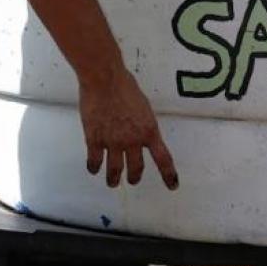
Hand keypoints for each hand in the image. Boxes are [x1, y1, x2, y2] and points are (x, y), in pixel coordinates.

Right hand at [79, 68, 179, 189]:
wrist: (104, 80)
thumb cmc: (124, 85)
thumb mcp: (143, 106)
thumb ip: (142, 122)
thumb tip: (138, 130)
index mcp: (149, 130)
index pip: (163, 158)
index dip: (169, 175)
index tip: (172, 186)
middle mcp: (133, 141)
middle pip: (136, 168)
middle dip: (135, 177)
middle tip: (132, 179)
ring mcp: (113, 142)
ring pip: (115, 171)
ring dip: (114, 179)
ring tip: (113, 182)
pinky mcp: (95, 141)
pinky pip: (95, 162)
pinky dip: (94, 168)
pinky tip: (94, 169)